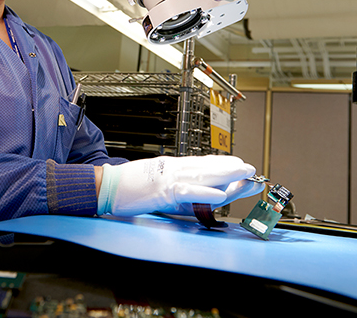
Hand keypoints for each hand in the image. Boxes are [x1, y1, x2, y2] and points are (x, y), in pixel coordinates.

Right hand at [96, 155, 259, 216]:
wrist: (104, 186)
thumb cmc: (128, 188)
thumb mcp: (156, 186)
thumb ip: (176, 188)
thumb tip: (198, 194)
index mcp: (171, 167)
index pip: (203, 164)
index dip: (224, 165)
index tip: (242, 167)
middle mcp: (172, 168)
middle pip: (207, 167)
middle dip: (232, 169)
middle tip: (252, 169)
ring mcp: (166, 178)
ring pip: (202, 174)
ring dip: (226, 175)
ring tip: (244, 175)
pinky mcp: (160, 191)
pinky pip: (186, 191)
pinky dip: (204, 192)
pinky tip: (219, 193)